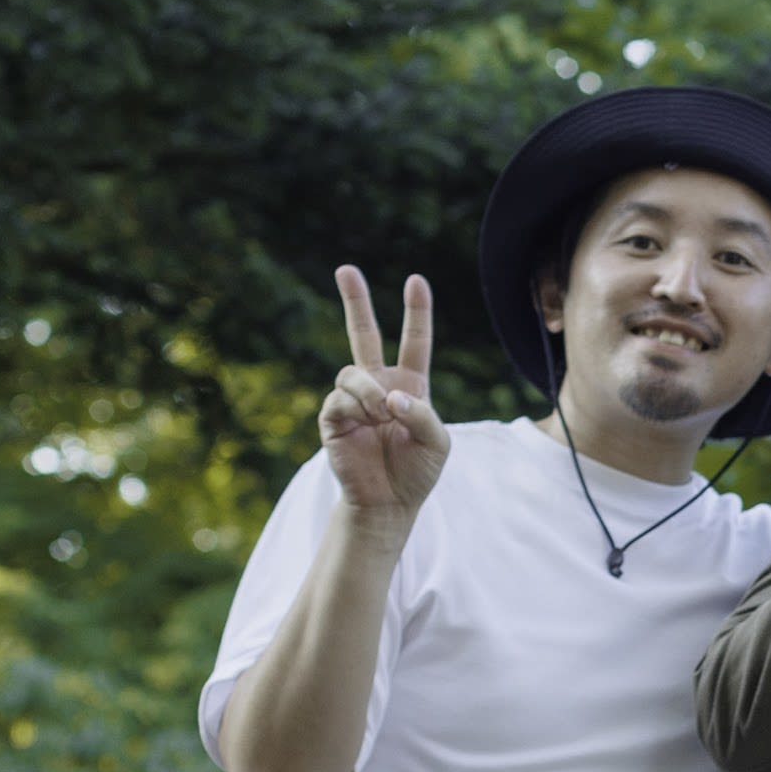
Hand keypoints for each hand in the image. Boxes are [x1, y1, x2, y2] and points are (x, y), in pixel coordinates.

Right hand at [319, 266, 451, 518]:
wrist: (389, 503)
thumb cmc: (417, 472)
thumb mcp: (437, 443)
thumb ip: (422, 414)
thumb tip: (390, 395)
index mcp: (410, 385)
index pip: (414, 341)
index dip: (416, 312)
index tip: (416, 280)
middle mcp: (380, 385)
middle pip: (364, 334)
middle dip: (355, 301)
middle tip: (345, 268)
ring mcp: (354, 400)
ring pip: (353, 372)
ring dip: (371, 392)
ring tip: (383, 416)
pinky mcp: (333, 418)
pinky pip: (340, 398)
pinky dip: (358, 408)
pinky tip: (367, 424)